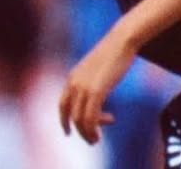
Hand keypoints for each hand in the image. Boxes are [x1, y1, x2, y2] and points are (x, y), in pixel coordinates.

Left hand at [58, 26, 132, 143]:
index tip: (68, 133)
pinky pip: (91, 116)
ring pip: (80, 119)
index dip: (64, 121)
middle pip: (70, 115)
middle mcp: (74, 82)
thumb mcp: (95, 70)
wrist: (118, 41)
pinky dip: (97, 127)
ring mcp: (84, 86)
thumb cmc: (110, 55)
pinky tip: (110, 121)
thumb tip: (94, 95)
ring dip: (89, 133)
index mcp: (72, 77)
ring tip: (100, 137)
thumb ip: (91, 82)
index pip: (62, 104)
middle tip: (94, 140)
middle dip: (80, 131)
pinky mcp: (97, 90)